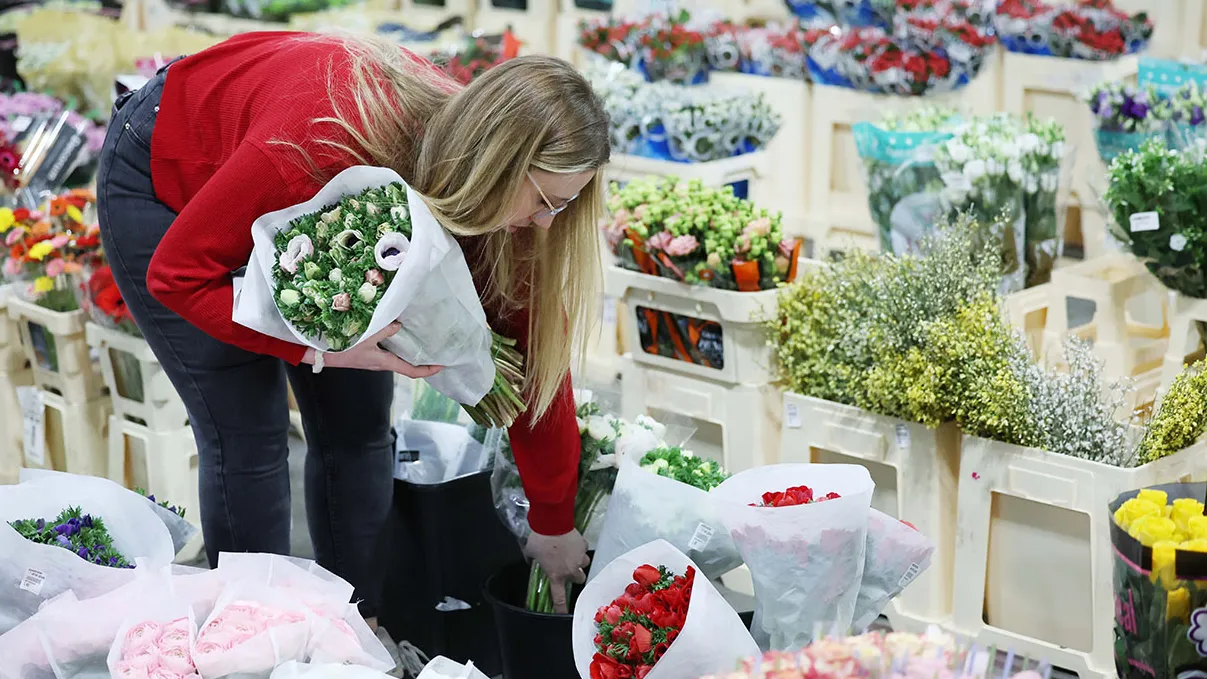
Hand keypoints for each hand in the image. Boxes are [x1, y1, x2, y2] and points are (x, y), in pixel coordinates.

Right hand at [303, 322, 442, 377]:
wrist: (320, 353)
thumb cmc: (342, 348)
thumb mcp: (365, 337)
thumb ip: (384, 330)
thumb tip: (400, 325)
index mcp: (384, 363)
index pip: (411, 372)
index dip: (428, 371)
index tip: (442, 366)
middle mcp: (383, 364)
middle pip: (408, 365)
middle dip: (423, 360)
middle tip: (437, 350)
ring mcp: (376, 360)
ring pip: (398, 358)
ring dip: (411, 352)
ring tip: (424, 340)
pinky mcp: (370, 354)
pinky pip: (389, 351)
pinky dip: (398, 344)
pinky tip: (401, 333)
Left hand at [525, 529, 589, 613]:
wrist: (552, 522)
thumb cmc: (539, 539)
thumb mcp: (531, 553)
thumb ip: (533, 560)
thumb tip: (531, 560)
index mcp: (556, 575)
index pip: (559, 598)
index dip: (562, 608)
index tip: (564, 614)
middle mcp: (570, 570)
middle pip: (579, 580)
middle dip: (575, 575)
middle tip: (568, 568)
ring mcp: (579, 558)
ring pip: (584, 564)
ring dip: (579, 561)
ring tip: (572, 554)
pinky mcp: (583, 546)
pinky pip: (584, 549)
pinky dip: (579, 547)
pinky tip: (572, 542)